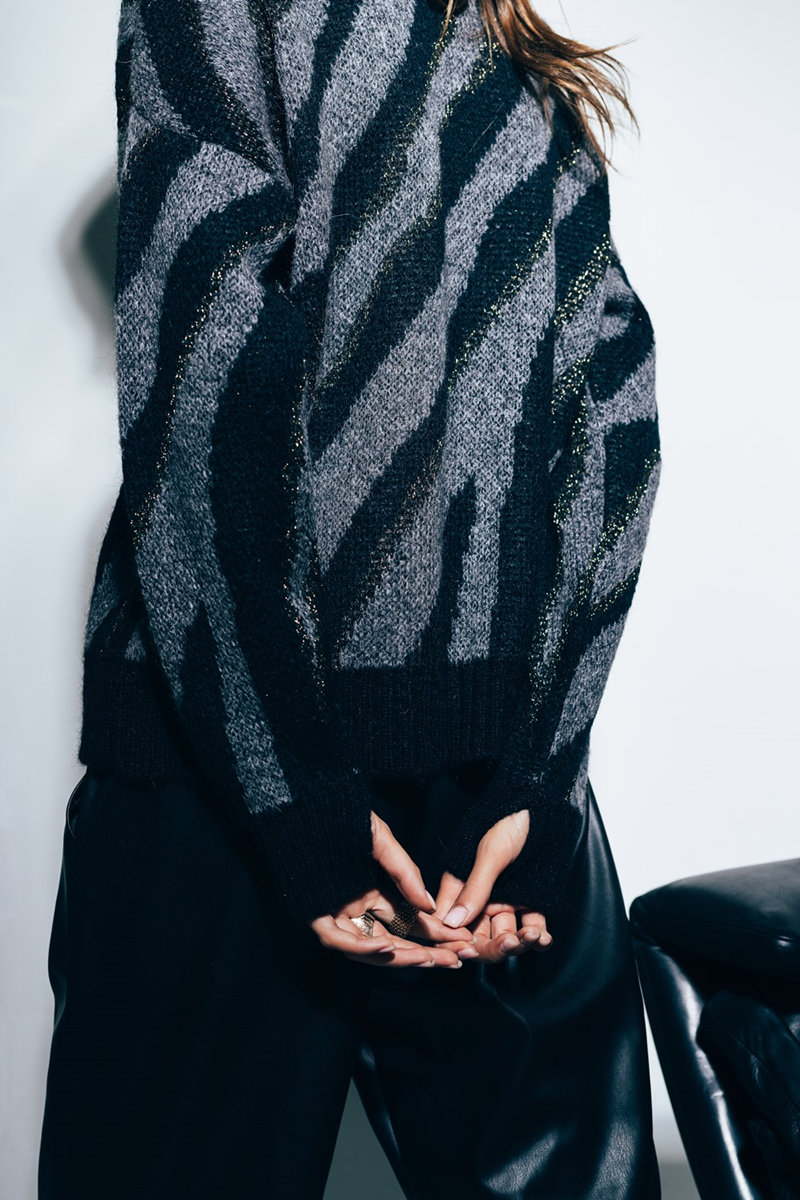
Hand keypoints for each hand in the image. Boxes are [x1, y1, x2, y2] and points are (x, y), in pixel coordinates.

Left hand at [309, 811, 475, 967]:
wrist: (307, 802)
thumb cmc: (340, 816)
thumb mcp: (381, 841)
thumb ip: (405, 873)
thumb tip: (429, 904)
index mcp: (369, 892)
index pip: (406, 921)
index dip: (433, 933)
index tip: (459, 939)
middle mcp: (353, 907)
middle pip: (392, 940)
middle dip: (424, 953)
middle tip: (454, 960)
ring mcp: (334, 912)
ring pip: (366, 948)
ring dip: (399, 956)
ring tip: (427, 958)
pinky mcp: (314, 913)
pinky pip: (338, 939)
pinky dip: (362, 947)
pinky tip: (386, 947)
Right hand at [430, 809, 552, 963]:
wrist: (545, 805)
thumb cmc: (511, 818)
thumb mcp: (491, 853)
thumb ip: (474, 888)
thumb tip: (452, 922)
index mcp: (459, 885)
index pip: (450, 924)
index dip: (457, 941)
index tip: (469, 950)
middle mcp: (480, 898)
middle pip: (478, 937)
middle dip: (493, 947)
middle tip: (508, 943)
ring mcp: (505, 900)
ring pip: (505, 936)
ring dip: (518, 943)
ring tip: (531, 935)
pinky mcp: (529, 901)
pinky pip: (530, 928)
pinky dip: (537, 938)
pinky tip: (543, 937)